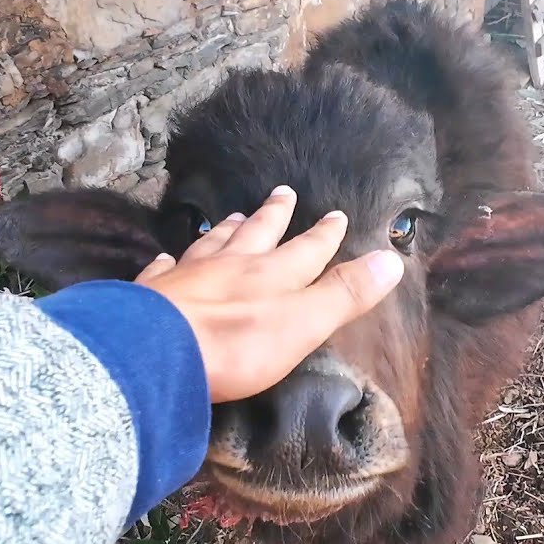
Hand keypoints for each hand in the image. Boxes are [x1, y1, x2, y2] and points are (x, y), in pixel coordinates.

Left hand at [135, 185, 404, 402]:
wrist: (154, 352)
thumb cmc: (237, 344)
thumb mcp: (304, 322)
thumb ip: (345, 293)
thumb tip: (393, 259)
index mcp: (272, 274)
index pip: (306, 249)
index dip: (324, 235)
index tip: (336, 214)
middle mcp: (231, 266)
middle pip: (257, 234)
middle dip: (274, 215)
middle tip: (282, 191)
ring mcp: (187, 277)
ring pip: (212, 244)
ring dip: (227, 229)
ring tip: (233, 214)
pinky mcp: (150, 295)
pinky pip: (164, 270)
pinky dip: (170, 260)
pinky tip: (166, 255)